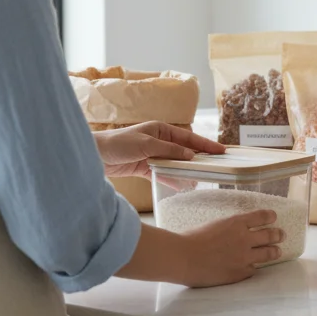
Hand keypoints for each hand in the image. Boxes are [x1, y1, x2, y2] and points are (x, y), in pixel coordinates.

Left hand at [93, 121, 225, 178]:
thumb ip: (169, 150)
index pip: (189, 137)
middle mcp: (159, 141)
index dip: (205, 144)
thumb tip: (190, 155)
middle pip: (184, 150)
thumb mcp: (147, 144)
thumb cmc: (119, 143)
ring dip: (186, 170)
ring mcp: (152, 155)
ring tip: (201, 177)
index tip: (221, 150)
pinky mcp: (144, 168)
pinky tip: (182, 185)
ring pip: (175, 163)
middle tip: (216, 165)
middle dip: (199, 158)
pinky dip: (172, 179)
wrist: (95, 156)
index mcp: (161, 130)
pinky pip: (163, 174)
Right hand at [178, 210, 281, 286]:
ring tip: (277, 251)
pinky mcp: (240, 272)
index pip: (261, 216)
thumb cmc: (191, 239)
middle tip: (281, 235)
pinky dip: (253, 267)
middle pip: (270, 235)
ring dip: (275, 251)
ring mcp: (245, 256)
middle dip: (277, 235)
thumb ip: (229, 228)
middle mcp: (245, 238)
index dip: (270, 217)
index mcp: (237, 222)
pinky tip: (254, 267)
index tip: (273, 218)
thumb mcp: (215, 224)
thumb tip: (235, 231)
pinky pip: (253, 270)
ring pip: (268, 253)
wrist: (183, 258)